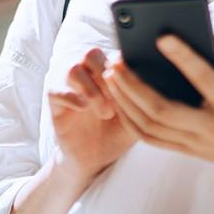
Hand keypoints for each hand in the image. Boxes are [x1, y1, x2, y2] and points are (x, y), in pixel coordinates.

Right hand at [47, 48, 135, 180]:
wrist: (94, 160)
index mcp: (106, 72)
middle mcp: (86, 74)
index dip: (123, 67)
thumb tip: (159, 79)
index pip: (112, 53)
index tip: (134, 87)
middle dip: (107, 77)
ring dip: (92, 91)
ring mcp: (68, 86)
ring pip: (73, 69)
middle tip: (118, 101)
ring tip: (105, 112)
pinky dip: (73, 98)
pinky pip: (56, 90)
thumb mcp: (137, 114)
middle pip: (91, 54)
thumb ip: (144, 95)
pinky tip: (84, 110)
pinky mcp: (54, 102)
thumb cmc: (117, 134)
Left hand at [101, 35, 213, 194]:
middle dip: (133, 85)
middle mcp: (209, 128)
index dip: (183, 57)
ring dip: (125, 101)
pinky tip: (118, 100)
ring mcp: (195, 143)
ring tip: (110, 76)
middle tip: (115, 61)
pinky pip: (150, 139)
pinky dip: (130, 120)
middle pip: (162, 109)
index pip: (203, 80)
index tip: (162, 36)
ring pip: (149, 126)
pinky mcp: (186, 151)